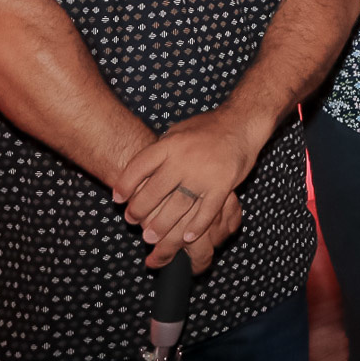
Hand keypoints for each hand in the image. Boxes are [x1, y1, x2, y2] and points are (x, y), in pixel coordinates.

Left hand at [112, 107, 266, 266]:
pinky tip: (186, 237)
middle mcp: (185, 158)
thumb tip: (140, 169)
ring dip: (162, 224)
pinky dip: (196, 226)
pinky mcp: (224, 183)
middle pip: (155, 190)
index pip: (139, 166)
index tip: (118, 199)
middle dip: (140, 209)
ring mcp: (205, 173)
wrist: (242, 123)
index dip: (125, 184)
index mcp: (171, 143)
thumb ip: (162, 149)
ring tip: (150, 237)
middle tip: (132, 221)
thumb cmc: (208, 128)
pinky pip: (207, 210)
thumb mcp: (179, 131)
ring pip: (178, 205)